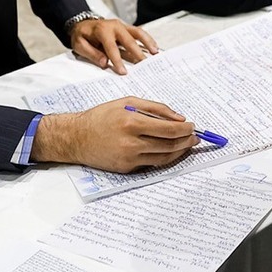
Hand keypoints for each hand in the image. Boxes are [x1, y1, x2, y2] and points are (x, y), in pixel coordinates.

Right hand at [32, 97, 197, 172]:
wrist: (76, 138)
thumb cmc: (102, 117)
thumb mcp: (128, 102)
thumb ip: (155, 108)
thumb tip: (179, 118)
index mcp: (132, 122)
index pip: (169, 129)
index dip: (186, 129)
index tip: (193, 126)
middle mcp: (131, 142)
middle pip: (170, 145)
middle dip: (186, 141)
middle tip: (195, 137)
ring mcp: (129, 158)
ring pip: (164, 157)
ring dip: (179, 151)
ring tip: (187, 144)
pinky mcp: (127, 169)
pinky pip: (152, 164)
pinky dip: (164, 158)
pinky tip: (170, 151)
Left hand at [70, 18, 157, 75]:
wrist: (82, 23)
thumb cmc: (82, 35)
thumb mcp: (79, 45)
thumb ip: (91, 53)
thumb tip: (104, 62)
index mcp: (101, 30)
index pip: (111, 47)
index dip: (117, 60)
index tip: (123, 71)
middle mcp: (114, 26)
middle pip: (128, 40)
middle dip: (137, 53)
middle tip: (144, 65)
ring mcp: (121, 26)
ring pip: (137, 33)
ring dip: (147, 42)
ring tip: (155, 53)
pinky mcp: (126, 28)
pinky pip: (139, 33)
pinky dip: (147, 40)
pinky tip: (153, 47)